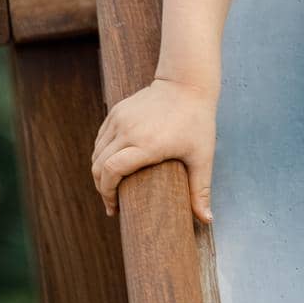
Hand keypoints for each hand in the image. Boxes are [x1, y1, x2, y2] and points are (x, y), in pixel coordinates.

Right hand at [91, 77, 217, 223]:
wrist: (187, 83)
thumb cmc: (197, 121)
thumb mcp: (202, 157)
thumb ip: (201, 190)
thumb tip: (207, 220)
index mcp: (147, 144)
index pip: (111, 171)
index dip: (107, 193)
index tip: (114, 209)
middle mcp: (128, 131)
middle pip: (98, 165)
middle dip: (101, 188)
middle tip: (112, 203)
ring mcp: (120, 119)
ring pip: (96, 152)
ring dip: (99, 171)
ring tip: (111, 186)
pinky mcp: (117, 111)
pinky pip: (101, 138)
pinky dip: (101, 154)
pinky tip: (112, 164)